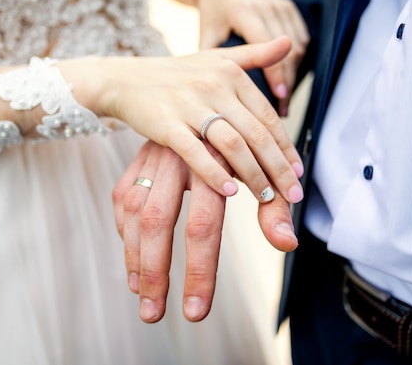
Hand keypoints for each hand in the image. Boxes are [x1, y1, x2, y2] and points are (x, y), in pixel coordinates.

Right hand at [63, 37, 303, 204]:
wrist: (125, 79)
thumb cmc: (177, 74)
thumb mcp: (217, 58)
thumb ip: (255, 54)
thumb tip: (290, 42)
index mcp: (231, 74)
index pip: (268, 116)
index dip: (286, 146)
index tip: (299, 171)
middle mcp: (214, 87)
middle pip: (256, 134)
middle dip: (279, 168)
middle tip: (293, 194)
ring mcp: (190, 105)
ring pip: (232, 145)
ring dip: (254, 175)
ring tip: (267, 198)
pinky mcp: (166, 125)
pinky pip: (195, 153)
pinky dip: (214, 173)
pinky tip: (230, 192)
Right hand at [113, 141, 297, 322]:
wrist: (208, 96)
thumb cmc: (243, 144)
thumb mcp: (262, 170)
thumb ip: (274, 207)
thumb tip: (288, 244)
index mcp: (213, 161)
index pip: (204, 224)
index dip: (199, 269)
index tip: (197, 310)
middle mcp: (178, 157)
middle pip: (160, 221)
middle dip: (158, 273)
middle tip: (159, 315)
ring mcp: (154, 157)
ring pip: (135, 212)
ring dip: (136, 259)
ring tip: (143, 298)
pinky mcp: (139, 159)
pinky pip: (123, 197)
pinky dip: (124, 231)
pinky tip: (133, 262)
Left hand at [195, 0, 309, 115]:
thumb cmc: (212, 17)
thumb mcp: (207, 39)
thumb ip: (214, 65)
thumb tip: (224, 97)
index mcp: (243, 11)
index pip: (266, 46)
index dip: (276, 73)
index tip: (279, 97)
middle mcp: (265, 4)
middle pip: (287, 49)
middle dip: (288, 82)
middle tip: (281, 109)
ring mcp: (279, 4)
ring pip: (298, 46)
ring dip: (295, 74)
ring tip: (285, 98)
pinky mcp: (288, 7)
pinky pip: (302, 38)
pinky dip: (299, 61)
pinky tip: (289, 78)